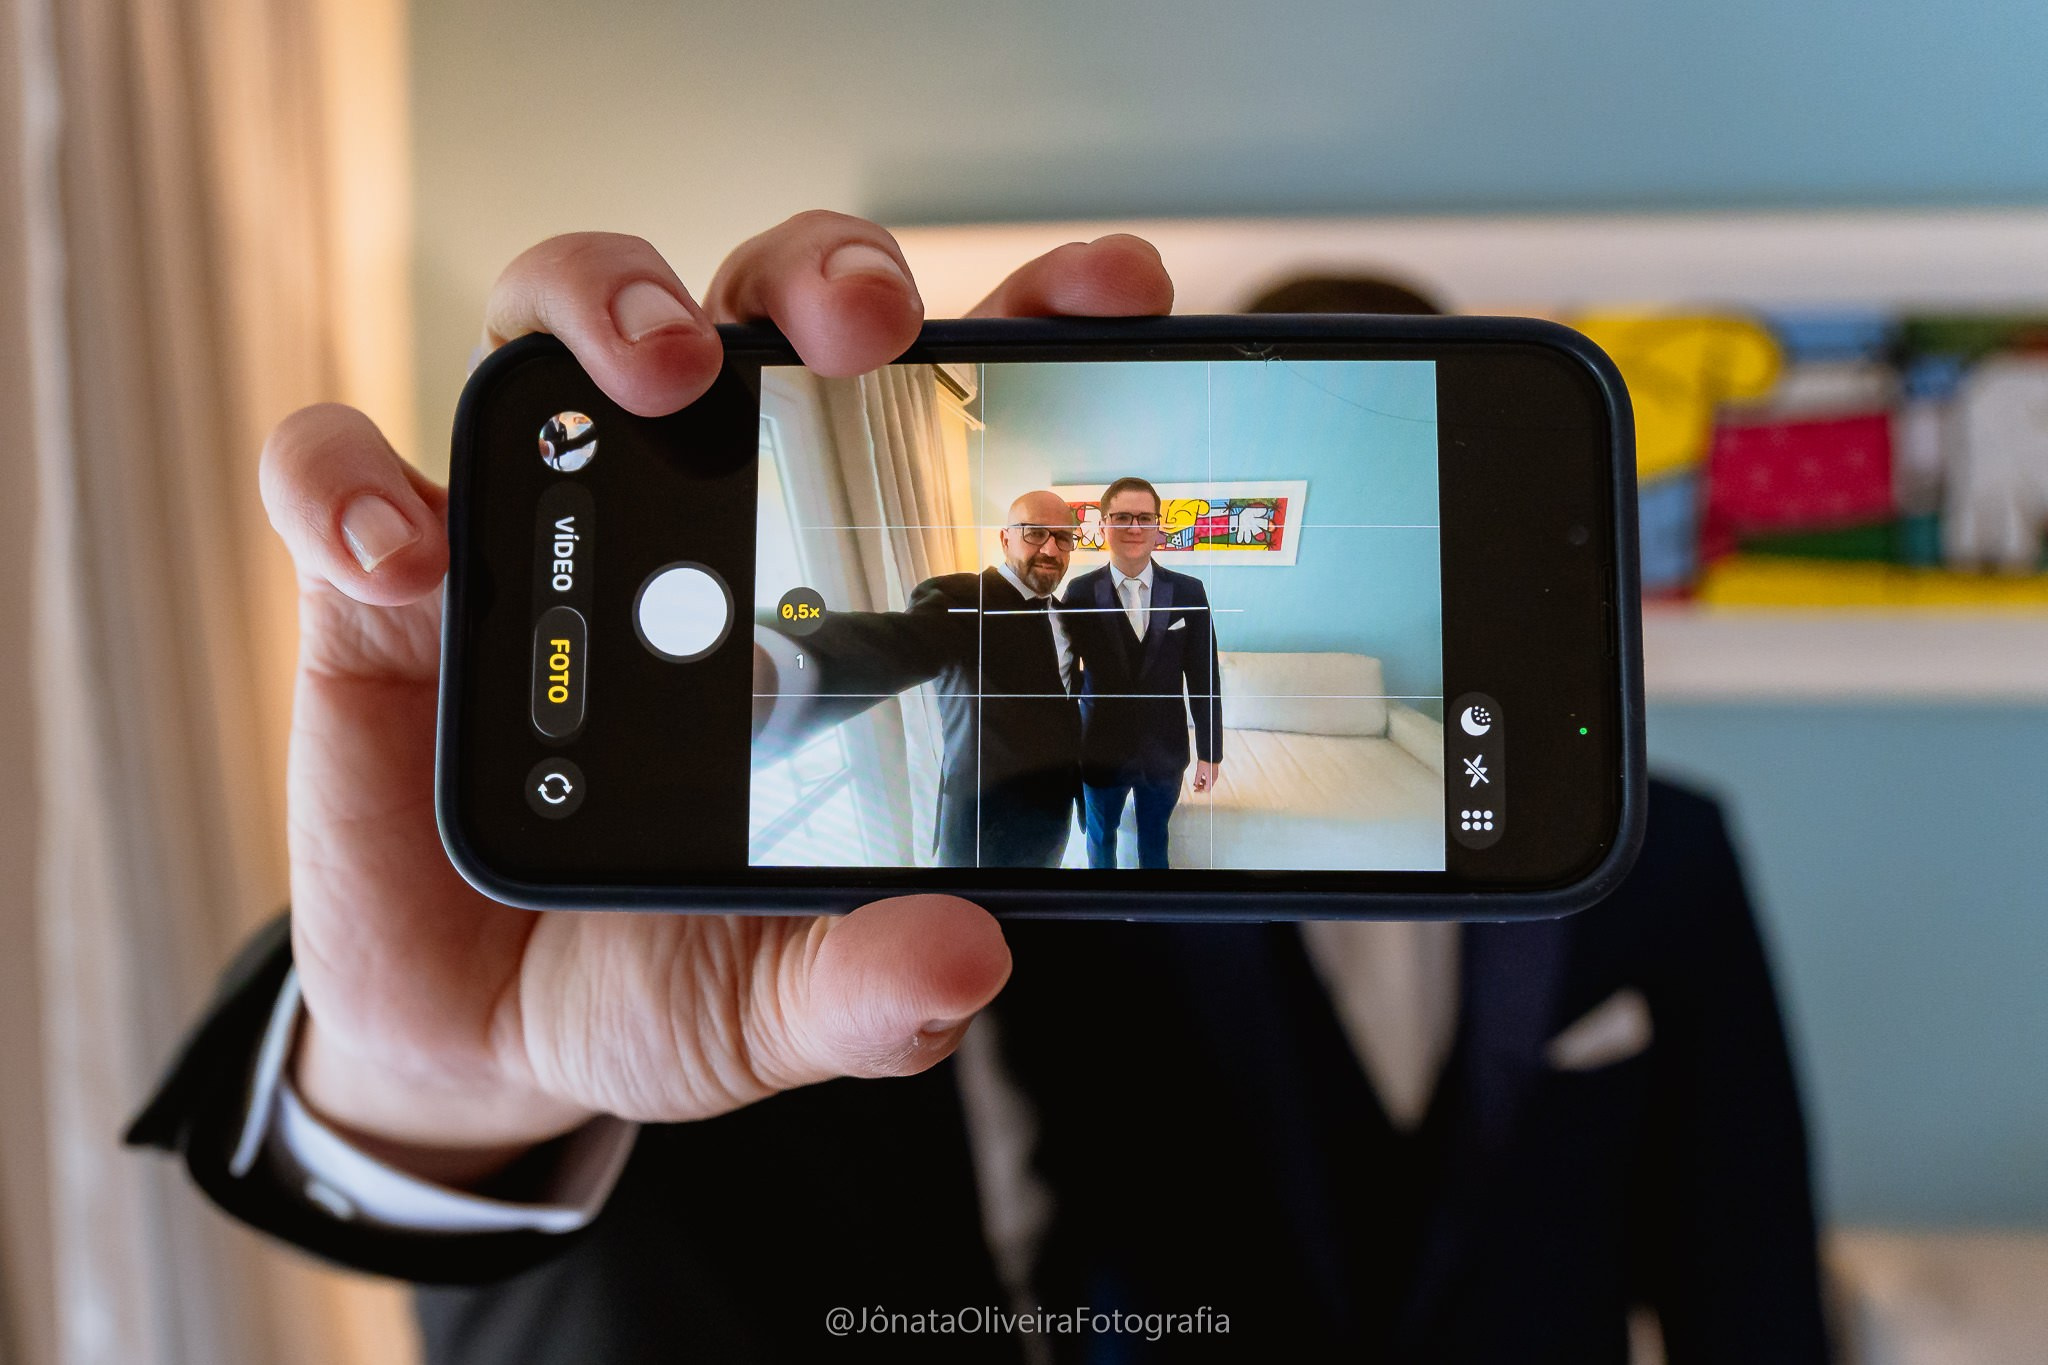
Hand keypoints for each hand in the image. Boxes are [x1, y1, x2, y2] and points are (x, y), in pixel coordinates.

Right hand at [262, 214, 1174, 1184]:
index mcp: (813, 577)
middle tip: (863, 330)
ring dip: (604, 301)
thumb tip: (963, 958)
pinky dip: (352, 487)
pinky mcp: (377, 586)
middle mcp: (677, 516)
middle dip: (816, 274)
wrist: (484, 1040)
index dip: (1021, 319)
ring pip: (549, 318)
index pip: (924, 408)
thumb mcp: (774, 999)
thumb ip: (864, 988)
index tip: (1109, 290)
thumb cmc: (652, 977)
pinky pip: (332, 473)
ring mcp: (528, 530)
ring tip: (652, 379)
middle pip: (747, 303)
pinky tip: (407, 560)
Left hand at [1191, 760, 1218, 792]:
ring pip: (1209, 782)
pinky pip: (1210, 778)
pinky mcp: (1215, 772)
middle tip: (1195, 785)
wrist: (1210, 754)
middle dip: (1201, 786)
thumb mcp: (1199, 771)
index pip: (1206, 789)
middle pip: (1208, 786)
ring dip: (1203, 782)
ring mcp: (1215, 775)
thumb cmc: (1205, 761)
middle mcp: (1214, 778)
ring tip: (1197, 779)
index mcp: (1211, 779)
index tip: (1195, 789)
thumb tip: (1196, 784)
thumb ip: (1197, 779)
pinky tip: (1202, 775)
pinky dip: (1205, 779)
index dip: (1200, 790)